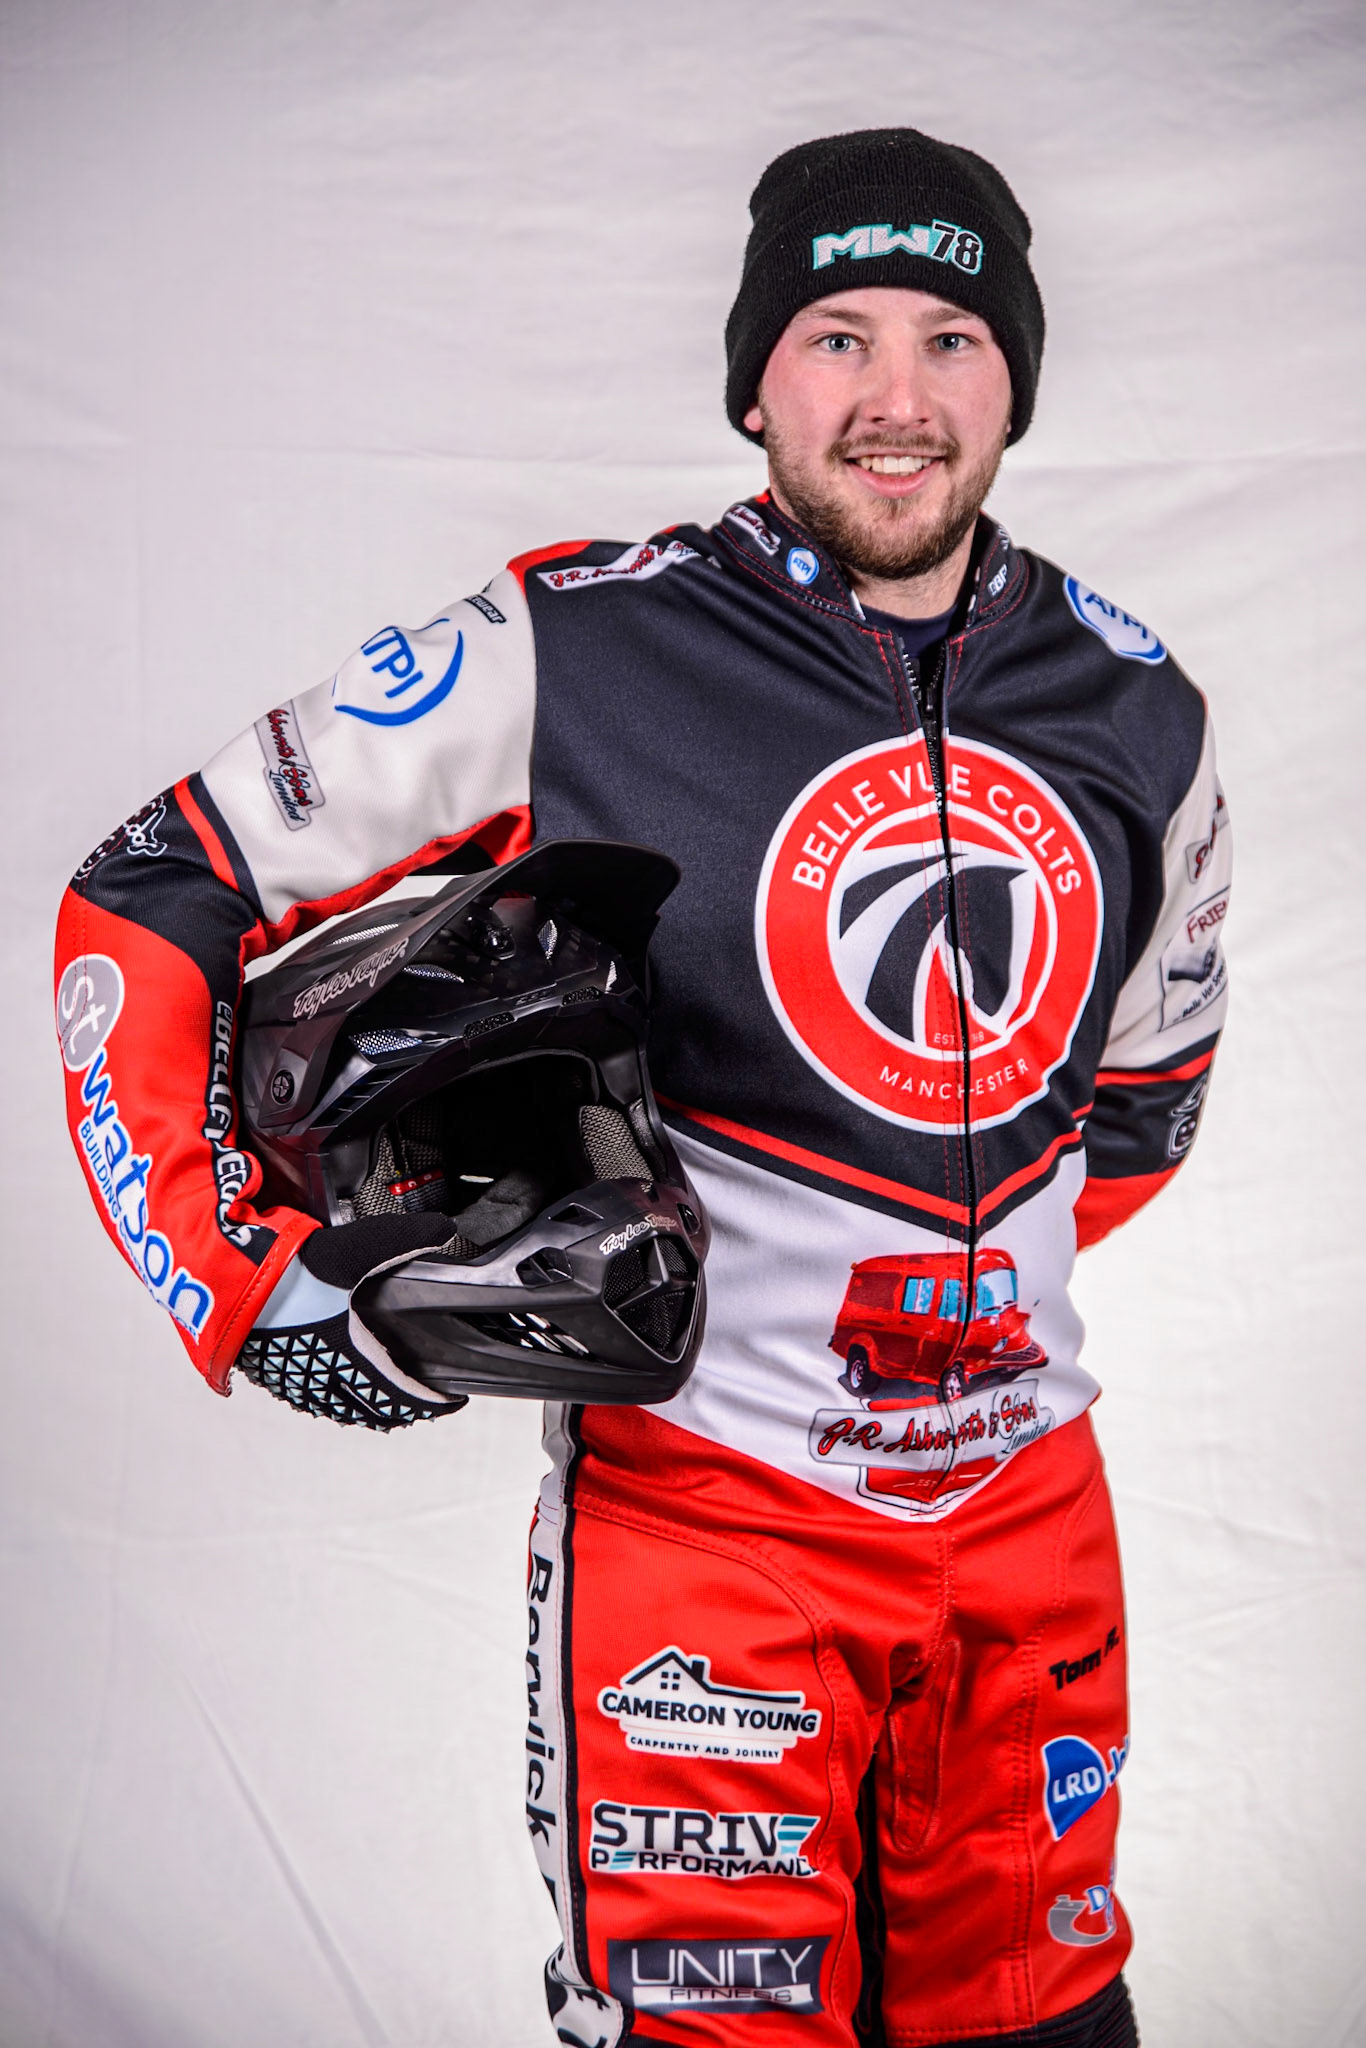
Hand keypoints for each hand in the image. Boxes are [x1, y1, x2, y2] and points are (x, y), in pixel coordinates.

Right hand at [237, 1211, 469, 1429]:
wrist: (233, 1282)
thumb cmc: (292, 1273)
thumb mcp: (358, 1248)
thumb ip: (407, 1238)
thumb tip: (444, 1229)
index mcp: (355, 1360)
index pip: (405, 1397)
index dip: (433, 1402)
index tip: (452, 1399)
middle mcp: (328, 1380)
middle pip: (377, 1409)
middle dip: (405, 1404)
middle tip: (425, 1396)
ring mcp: (299, 1382)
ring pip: (345, 1406)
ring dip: (372, 1403)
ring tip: (387, 1391)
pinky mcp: (277, 1373)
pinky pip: (316, 1396)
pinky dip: (339, 1395)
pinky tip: (339, 1378)